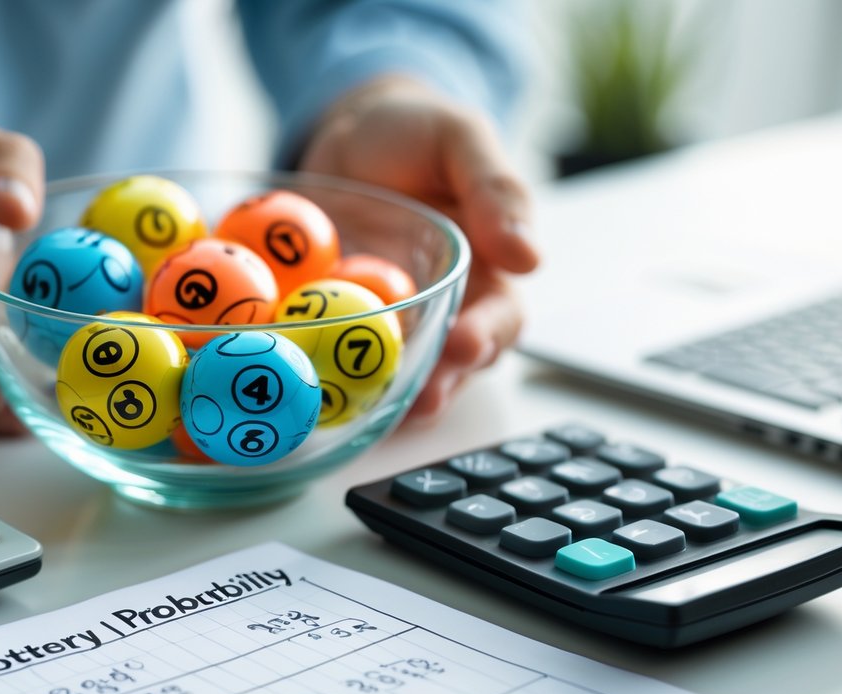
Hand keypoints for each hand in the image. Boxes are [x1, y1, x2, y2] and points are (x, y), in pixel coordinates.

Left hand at [298, 77, 538, 419]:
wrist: (348, 132)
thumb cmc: (416, 132)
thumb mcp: (459, 138)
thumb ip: (494, 189)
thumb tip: (528, 257)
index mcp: (488, 271)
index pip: (500, 317)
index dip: (486, 337)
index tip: (465, 345)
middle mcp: (445, 309)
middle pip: (451, 365)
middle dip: (438, 387)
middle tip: (420, 399)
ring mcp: (390, 322)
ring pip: (399, 373)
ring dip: (386, 397)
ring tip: (370, 413)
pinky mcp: (340, 324)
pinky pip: (337, 355)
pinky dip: (330, 373)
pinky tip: (312, 384)